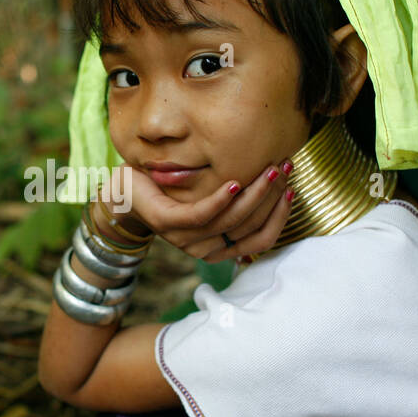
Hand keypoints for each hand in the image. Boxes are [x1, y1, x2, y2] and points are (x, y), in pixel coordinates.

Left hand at [102, 160, 293, 262]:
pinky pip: (201, 215)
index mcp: (218, 246)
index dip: (280, 216)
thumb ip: (236, 199)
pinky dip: (220, 200)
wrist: (126, 189)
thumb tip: (277, 180)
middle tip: (284, 168)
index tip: (292, 188)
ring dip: (255, 193)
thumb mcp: (210, 195)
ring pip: (230, 221)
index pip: (261, 240)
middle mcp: (204, 248)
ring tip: (270, 169)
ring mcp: (184, 238)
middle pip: (250, 228)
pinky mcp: (167, 222)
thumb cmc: (173, 190)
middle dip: (273, 197)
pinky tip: (235, 181)